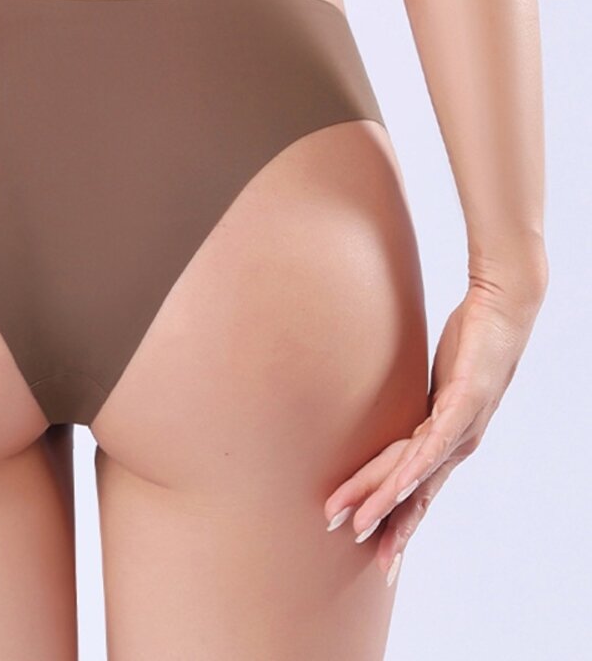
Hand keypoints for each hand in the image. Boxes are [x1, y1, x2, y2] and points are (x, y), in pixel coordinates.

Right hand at [322, 273, 545, 585]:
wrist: (503, 310)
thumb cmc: (470, 341)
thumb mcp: (433, 379)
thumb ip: (416, 402)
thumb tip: (388, 408)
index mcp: (448, 439)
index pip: (414, 489)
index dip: (395, 522)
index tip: (375, 550)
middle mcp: (458, 442)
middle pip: (412, 492)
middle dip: (386, 525)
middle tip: (362, 553)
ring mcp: (462, 426)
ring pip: (416, 474)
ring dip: (386, 503)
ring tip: (361, 525)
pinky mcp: (462, 404)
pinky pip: (430, 444)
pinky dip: (410, 470)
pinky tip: (394, 490)